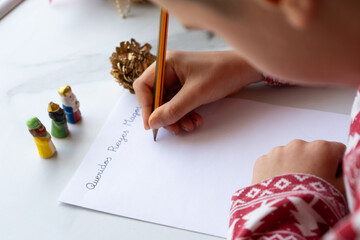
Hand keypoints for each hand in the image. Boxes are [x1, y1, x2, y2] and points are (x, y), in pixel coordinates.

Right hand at [133, 50, 261, 134]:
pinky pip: (179, 105)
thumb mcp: (195, 94)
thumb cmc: (221, 73)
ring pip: (167, 104)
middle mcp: (169, 71)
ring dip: (176, 118)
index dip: (145, 106)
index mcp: (166, 64)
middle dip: (164, 115)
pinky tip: (195, 121)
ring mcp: (178, 80)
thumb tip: (152, 122)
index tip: (151, 124)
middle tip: (174, 129)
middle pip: (155, 98)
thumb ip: (173, 109)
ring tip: (189, 126)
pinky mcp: (187, 88)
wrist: (244, 71)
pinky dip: (185, 115)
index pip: (143, 86)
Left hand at [252, 139, 345, 195]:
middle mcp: (298, 144)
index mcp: (321, 148)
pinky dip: (276, 173)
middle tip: (310, 186)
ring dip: (293, 168)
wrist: (283, 216)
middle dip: (312, 165)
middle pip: (311, 152)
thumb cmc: (316, 203)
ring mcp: (277, 152)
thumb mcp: (341, 189)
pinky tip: (279, 189)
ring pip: (290, 156)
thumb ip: (344, 174)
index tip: (332, 180)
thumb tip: (340, 170)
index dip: (336, 166)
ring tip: (293, 189)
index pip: (336, 151)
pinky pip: (273, 163)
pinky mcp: (261, 161)